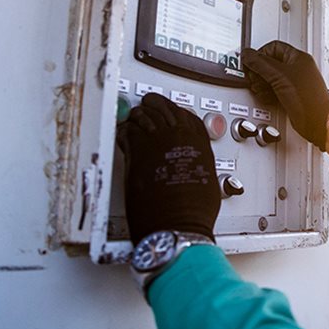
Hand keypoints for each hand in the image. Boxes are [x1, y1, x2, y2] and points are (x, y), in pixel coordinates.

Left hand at [117, 93, 220, 244]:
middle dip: (153, 106)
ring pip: (143, 115)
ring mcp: (156, 141)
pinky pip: (126, 131)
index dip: (174, 109)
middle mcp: (178, 136)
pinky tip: (122, 135)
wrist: (177, 223)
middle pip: (162, 107)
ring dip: (136, 116)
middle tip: (146, 105)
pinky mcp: (136, 152)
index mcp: (198, 142)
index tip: (169, 110)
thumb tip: (192, 166)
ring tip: (132, 118)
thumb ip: (197, 163)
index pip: (186, 114)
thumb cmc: (194, 210)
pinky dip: (123, 132)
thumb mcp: (206, 179)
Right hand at [241, 41, 328, 150]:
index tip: (251, 64)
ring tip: (260, 89)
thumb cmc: (307, 98)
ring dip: (262, 83)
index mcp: (298, 57)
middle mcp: (298, 68)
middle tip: (255, 78)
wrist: (316, 121)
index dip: (260, 54)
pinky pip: (275, 90)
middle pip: (271, 63)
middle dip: (260, 72)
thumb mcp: (279, 75)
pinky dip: (268, 93)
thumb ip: (260, 63)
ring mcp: (295, 83)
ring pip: (272, 78)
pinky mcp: (292, 96)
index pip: (274, 47)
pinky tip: (266, 97)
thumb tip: (247, 55)